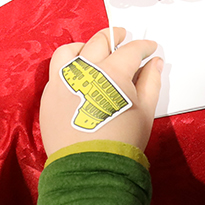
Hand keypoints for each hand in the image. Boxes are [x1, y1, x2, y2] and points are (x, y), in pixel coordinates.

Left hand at [39, 27, 161, 154]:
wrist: (90, 167)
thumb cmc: (122, 140)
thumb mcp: (145, 111)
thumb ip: (150, 81)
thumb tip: (154, 63)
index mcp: (113, 71)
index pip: (131, 50)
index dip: (143, 46)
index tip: (149, 48)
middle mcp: (85, 70)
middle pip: (100, 42)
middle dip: (115, 37)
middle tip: (123, 38)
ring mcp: (63, 82)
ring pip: (70, 51)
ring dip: (85, 46)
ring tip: (93, 50)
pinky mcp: (50, 96)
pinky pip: (56, 71)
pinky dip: (69, 66)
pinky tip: (78, 74)